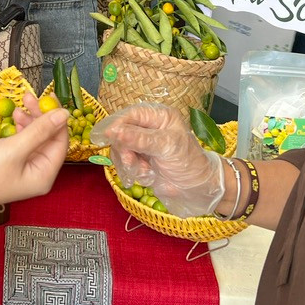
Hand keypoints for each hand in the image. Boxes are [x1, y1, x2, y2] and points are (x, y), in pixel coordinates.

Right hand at [0, 95, 69, 227]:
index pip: (60, 142)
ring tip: (19, 106)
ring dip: (30, 121)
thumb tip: (65, 114)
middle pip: (48, 139)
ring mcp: (23, 169)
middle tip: (29, 97)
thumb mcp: (14, 149)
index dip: (57, 119)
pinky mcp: (10, 164)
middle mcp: (37, 173)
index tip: (49, 97)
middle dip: (41, 117)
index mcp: (44, 175)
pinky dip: (20, 129)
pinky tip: (14, 118)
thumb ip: (40, 130)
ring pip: (34, 139)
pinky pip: (22, 143)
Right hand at [90, 103, 224, 216]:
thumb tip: (113, 131)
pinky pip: (125, 163)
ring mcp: (143, 144)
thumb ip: (139, 139)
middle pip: (121, 132)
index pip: (131, 114)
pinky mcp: (140, 160)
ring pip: (120, 149)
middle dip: (125, 149)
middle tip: (130, 161)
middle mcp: (149, 127)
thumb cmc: (188, 162)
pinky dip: (133, 172)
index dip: (118, 124)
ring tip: (145, 171)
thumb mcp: (165, 147)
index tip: (108, 137)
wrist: (197, 190)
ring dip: (130, 163)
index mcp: (159, 116)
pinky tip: (147, 176)